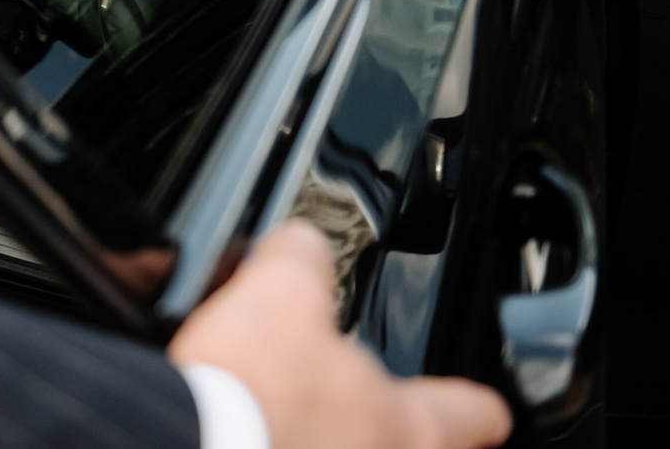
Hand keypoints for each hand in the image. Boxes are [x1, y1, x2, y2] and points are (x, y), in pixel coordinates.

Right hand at [168, 222, 511, 448]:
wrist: (187, 445)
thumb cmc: (248, 394)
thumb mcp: (279, 292)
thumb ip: (302, 261)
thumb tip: (300, 242)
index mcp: (405, 422)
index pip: (477, 414)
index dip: (478, 403)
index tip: (481, 405)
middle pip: (418, 447)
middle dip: (390, 422)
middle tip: (359, 403)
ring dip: (332, 437)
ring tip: (293, 418)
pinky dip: (283, 442)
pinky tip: (253, 431)